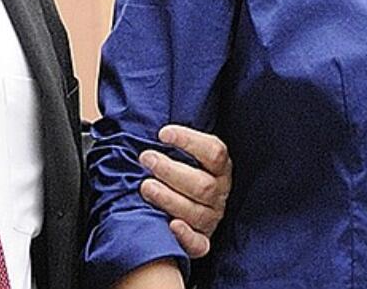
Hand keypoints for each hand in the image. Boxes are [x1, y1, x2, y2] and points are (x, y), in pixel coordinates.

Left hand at [139, 124, 231, 257]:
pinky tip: (169, 225)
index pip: (214, 152)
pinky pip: (199, 244)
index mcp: (220, 167)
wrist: (186, 202)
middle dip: (170, 170)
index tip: (163, 133)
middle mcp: (220, 192)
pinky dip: (184, 236)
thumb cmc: (179, 171)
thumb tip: (146, 121)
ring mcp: (212, 217)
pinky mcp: (203, 240)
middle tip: (146, 159)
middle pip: (203, 184)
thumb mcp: (184, 153)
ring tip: (145, 186)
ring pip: (197, 212)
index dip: (189, 141)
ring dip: (168, 198)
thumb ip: (173, 142)